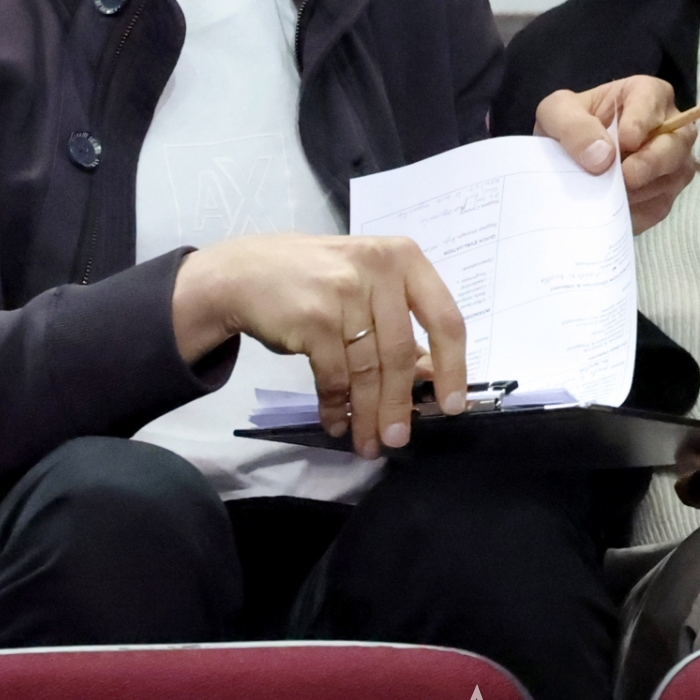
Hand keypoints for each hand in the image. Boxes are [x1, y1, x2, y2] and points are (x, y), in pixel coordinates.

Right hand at [171, 234, 466, 459]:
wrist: (246, 272)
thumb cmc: (316, 279)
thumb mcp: (366, 283)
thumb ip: (399, 320)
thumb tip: (430, 377)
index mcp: (404, 257)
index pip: (444, 317)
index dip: (452, 366)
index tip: (452, 405)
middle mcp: (379, 269)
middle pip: (401, 353)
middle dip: (399, 404)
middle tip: (398, 439)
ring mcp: (345, 292)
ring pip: (367, 369)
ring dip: (367, 414)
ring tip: (367, 442)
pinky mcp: (315, 318)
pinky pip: (335, 376)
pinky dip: (336, 406)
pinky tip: (336, 422)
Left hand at [534, 75, 696, 233]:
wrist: (565, 157)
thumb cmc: (568, 125)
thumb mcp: (557, 113)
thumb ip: (574, 126)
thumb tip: (603, 156)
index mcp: (645, 94)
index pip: (654, 100)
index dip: (641, 122)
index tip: (625, 141)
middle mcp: (668, 126)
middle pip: (676, 144)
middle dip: (650, 163)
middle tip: (624, 177)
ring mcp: (672, 162)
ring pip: (671, 179)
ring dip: (638, 191)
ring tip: (606, 192)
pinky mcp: (665, 194)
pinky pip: (659, 206)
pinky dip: (635, 211)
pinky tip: (611, 207)